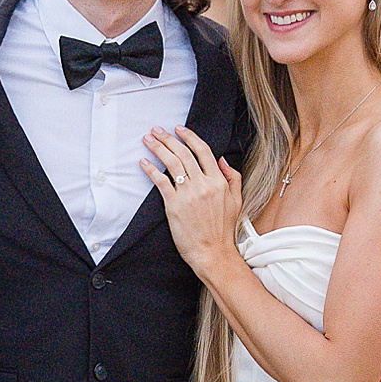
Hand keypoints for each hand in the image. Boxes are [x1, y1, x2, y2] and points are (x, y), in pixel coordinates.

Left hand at [141, 124, 243, 278]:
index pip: (203, 151)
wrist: (213, 252)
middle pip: (184, 153)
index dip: (190, 137)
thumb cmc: (223, 230)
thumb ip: (232, 178)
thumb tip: (222, 160)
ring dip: (158, 148)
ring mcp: (188, 194)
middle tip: (157, 130)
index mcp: (218, 181)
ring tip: (148, 139)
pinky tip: (144, 162)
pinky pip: (161, 181)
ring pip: (172, 163)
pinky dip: (151, 169)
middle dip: (168, 138)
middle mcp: (203, 184)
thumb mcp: (236, 201)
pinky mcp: (174, 205)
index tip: (179, 129)